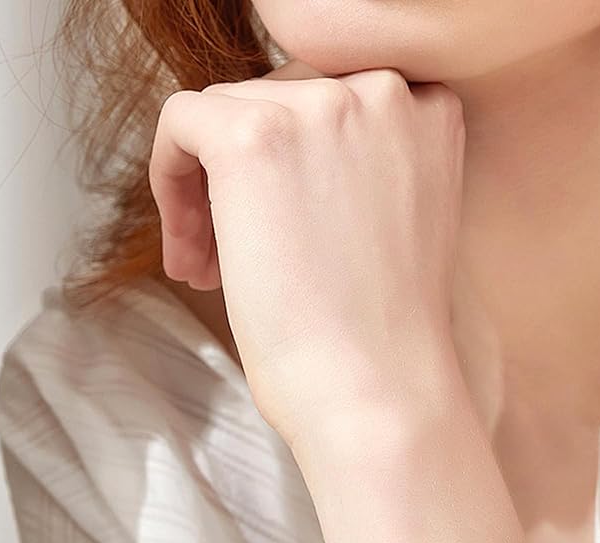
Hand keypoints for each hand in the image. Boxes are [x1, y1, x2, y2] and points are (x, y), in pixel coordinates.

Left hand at [148, 59, 466, 452]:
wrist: (378, 393)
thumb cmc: (387, 337)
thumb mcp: (399, 220)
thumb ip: (363, 164)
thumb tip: (285, 155)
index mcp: (430, 113)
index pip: (335, 98)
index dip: (298, 158)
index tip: (284, 221)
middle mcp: (382, 91)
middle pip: (277, 98)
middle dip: (247, 176)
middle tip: (234, 255)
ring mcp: (319, 107)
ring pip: (224, 112)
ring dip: (208, 189)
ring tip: (212, 268)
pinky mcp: (251, 135)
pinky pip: (180, 123)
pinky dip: (169, 182)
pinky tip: (190, 253)